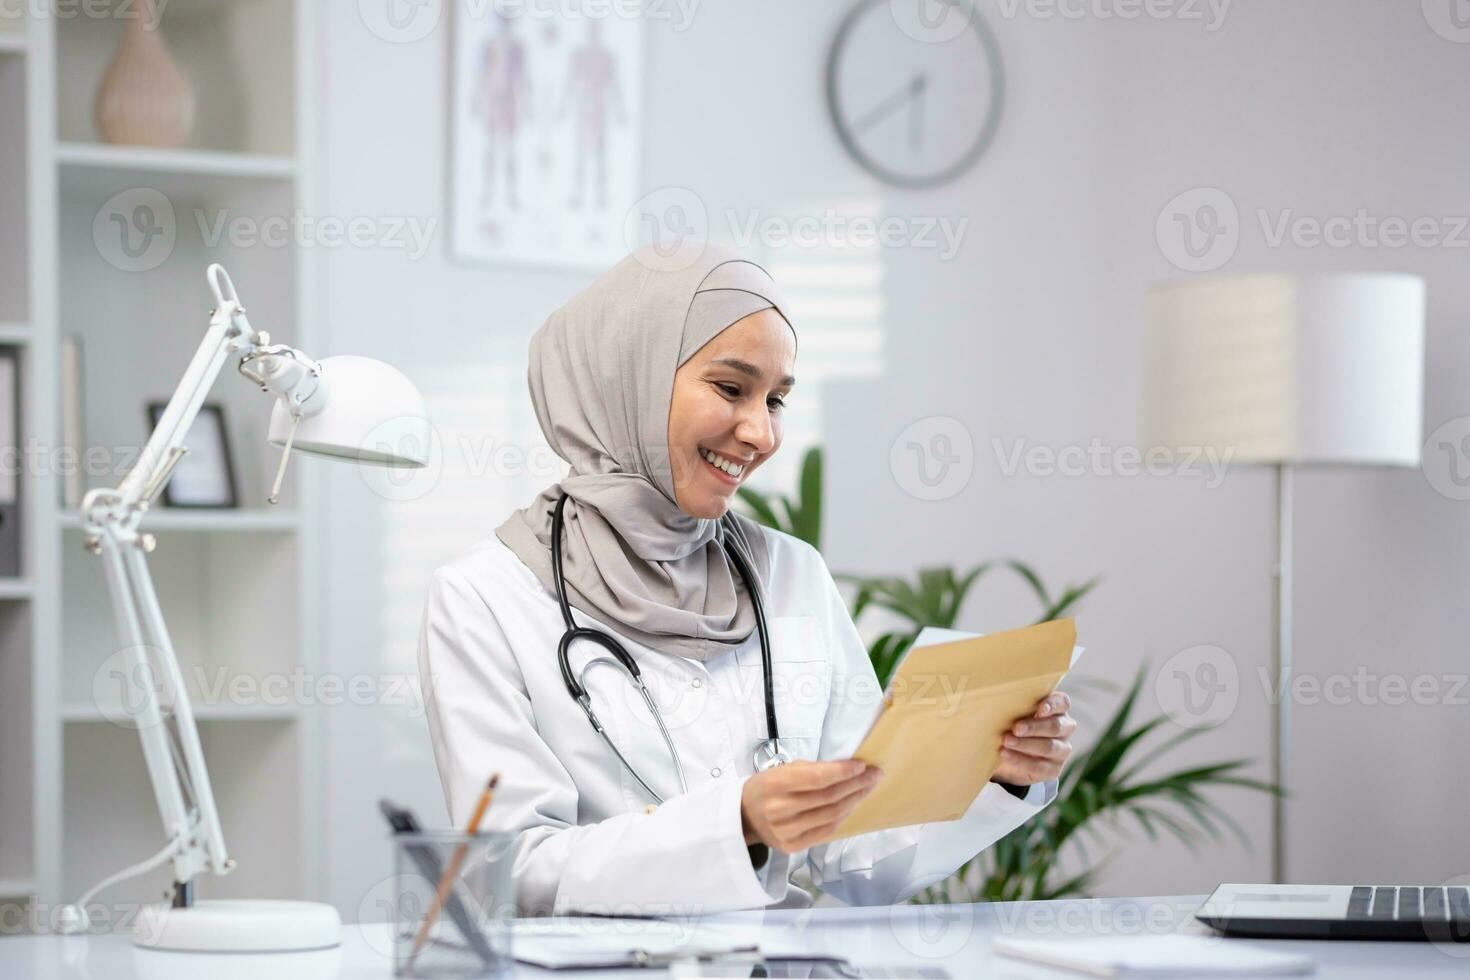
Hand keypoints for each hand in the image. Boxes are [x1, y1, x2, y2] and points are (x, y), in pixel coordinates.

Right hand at [740, 760, 882, 852]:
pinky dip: (844, 817)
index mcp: (775, 784)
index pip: (817, 779)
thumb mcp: (782, 770)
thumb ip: (812, 770)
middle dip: (856, 785)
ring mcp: (787, 832)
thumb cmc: (767, 787)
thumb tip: (848, 769)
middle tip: (875, 775)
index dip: (843, 772)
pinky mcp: (793, 846)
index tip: (862, 765)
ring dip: (855, 800)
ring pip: (832, 815)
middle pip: (829, 798)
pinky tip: (853, 805)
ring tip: (868, 788)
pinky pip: (827, 831)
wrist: (744, 816)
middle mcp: (780, 810)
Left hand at [992, 691, 1075, 786]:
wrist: (1009, 754)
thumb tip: (992, 694)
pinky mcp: (1053, 769)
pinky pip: (1040, 766)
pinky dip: (1021, 760)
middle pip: (1056, 726)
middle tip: (1016, 728)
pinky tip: (1005, 754)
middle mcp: (1064, 728)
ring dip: (1026, 744)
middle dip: (1034, 727)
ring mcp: (1061, 750)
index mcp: (1057, 709)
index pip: (1062, 703)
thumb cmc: (1012, 723)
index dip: (1053, 705)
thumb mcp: (1013, 712)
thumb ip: (1012, 703)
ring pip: (1049, 747)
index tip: (1040, 708)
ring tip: (1006, 741)